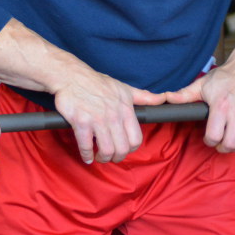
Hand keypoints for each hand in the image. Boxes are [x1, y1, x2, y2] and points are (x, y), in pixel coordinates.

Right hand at [52, 71, 166, 163]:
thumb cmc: (98, 83)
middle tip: (109, 156)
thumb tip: (162, 99)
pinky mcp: (81, 122)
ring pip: (106, 150)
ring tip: (98, 156)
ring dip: (102, 158)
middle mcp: (114, 116)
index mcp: (126, 109)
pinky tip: (86, 156)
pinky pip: (85, 146)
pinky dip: (86, 155)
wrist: (72, 76)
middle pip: (122, 149)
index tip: (123, 149)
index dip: (130, 149)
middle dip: (116, 157)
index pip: (136, 139)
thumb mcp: (124, 88)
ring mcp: (97, 119)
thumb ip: (144, 97)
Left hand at [165, 65, 234, 151]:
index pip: (213, 136)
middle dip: (222, 147)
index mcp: (221, 105)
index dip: (209, 141)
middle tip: (220, 144)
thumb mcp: (202, 84)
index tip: (209, 139)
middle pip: (230, 143)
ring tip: (231, 140)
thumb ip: (184, 95)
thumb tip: (168, 99)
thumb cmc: (226, 76)